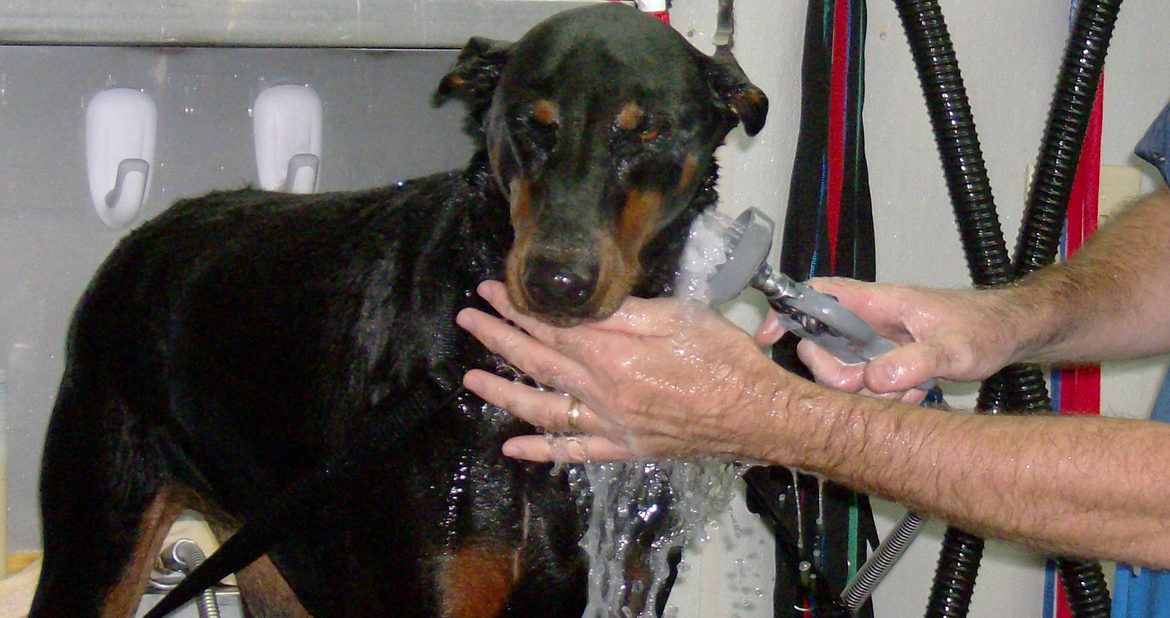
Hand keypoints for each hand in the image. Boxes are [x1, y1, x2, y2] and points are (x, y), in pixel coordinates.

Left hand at [456, 281, 791, 462]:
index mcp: (615, 355)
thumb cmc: (726, 360)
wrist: (760, 415)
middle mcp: (604, 392)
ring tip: (470, 380)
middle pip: (539, 362)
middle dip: (498, 339)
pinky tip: (512, 446)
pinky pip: (574, 451)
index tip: (492, 291)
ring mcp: (611, 425)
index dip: (518, 309)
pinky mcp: (624, 448)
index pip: (552, 327)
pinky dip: (540, 450)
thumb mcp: (679, 316)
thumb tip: (584, 305)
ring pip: (544, 409)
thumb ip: (626, 312)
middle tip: (468, 320)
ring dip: (503, 392)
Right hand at [755, 278, 1016, 398]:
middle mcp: (870, 319)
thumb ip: (915, 363)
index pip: (817, 294)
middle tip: (866, 387)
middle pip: (823, 345)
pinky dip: (887, 397)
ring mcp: (878, 341)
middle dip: (836, 373)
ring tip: (911, 390)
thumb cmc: (985, 328)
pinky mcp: (889, 360)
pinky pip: (869, 384)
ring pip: (846, 371)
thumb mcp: (955, 349)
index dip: (786, 311)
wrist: (1011, 332)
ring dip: (869, 392)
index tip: (768, 338)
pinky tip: (917, 393)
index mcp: (877, 301)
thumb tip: (873, 379)